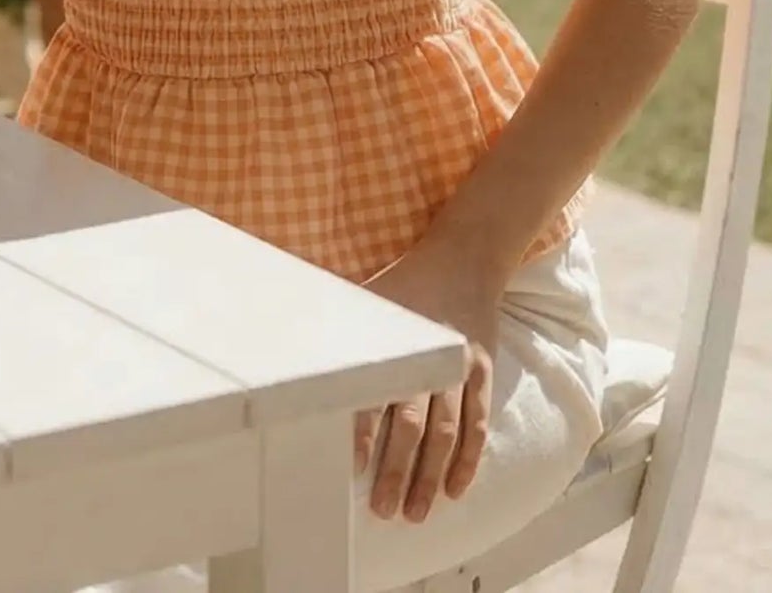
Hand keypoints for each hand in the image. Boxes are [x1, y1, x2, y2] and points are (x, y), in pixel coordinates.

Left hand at [355, 237, 501, 523]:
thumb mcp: (368, 299)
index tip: (351, 468)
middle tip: (383, 509)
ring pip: (446, 432)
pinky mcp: (481, 373)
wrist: (463, 259)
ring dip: (430, 475)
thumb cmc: (404, 283)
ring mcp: (458, 368)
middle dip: (397, 470)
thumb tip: (290, 355)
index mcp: (395, 341)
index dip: (363, 432)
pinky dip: (468, 459)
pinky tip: (455, 489)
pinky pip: (477, 423)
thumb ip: (340, 332)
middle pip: (412, 424)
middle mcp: (427, 358)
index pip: (375, 394)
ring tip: (415, 512)